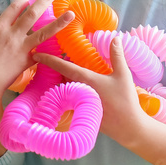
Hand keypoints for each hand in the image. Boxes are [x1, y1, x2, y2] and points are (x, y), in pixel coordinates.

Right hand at [0, 0, 74, 107]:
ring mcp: (21, 49)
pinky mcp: (27, 62)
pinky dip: (51, 50)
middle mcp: (12, 35)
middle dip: (45, 0)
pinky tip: (63, 44)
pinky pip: (42, 53)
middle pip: (32, 14)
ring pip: (44, 32)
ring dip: (59, 22)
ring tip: (71, 14)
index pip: (14, 8)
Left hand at [31, 34, 148, 147]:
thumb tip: (115, 37)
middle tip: (49, 60)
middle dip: (55, 70)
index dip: (49, 60)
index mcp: (86, 80)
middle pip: (61, 78)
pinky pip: (70, 99)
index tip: (36, 54)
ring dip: (62, 81)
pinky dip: (68, 92)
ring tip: (61, 73)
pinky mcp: (82, 112)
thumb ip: (117, 55)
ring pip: (65, 88)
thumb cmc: (125, 100)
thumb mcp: (123, 75)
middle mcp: (79, 91)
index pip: (63, 67)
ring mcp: (79, 103)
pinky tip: (74, 89)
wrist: (129, 127)